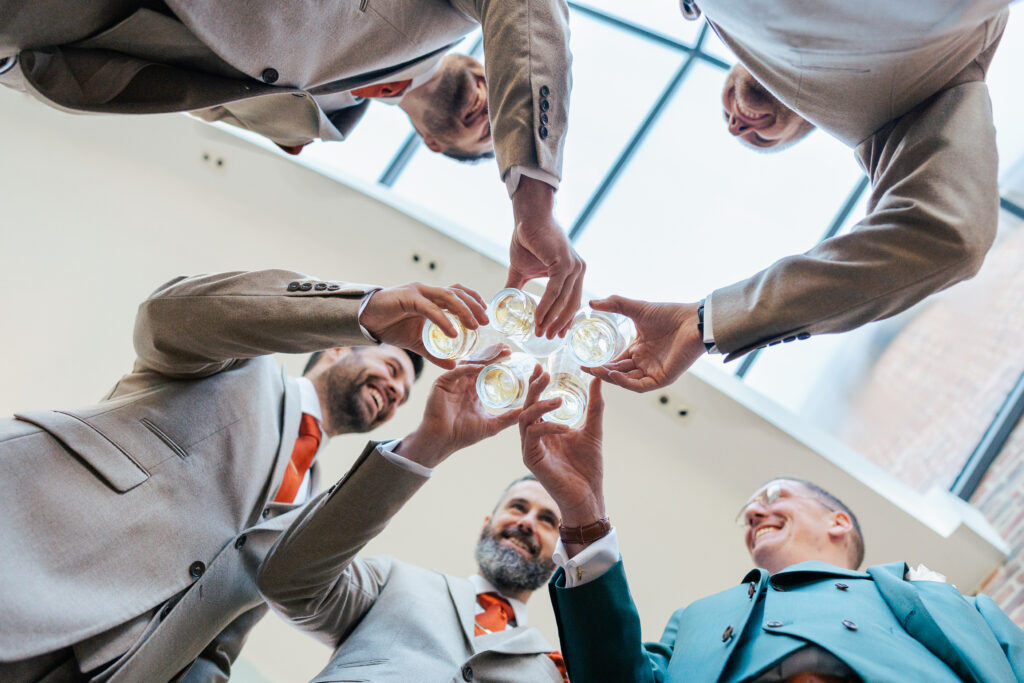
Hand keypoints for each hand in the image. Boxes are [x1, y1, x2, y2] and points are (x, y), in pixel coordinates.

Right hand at [360, 282, 488, 369]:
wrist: (366, 321)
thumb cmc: (391, 326)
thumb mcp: (418, 342)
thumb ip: (435, 352)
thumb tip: (453, 366)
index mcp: (432, 297)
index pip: (459, 292)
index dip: (475, 300)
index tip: (486, 315)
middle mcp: (427, 291)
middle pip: (458, 293)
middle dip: (474, 306)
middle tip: (486, 322)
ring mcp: (418, 292)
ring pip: (447, 297)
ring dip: (463, 311)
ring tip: (474, 326)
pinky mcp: (407, 298)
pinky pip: (430, 308)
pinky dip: (443, 320)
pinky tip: (452, 332)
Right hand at [395, 347, 521, 466]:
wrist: (442, 441)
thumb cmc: (463, 434)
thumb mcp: (492, 425)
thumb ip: (509, 417)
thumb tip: (528, 413)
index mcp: (473, 390)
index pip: (487, 371)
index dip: (498, 361)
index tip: (511, 354)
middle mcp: (463, 383)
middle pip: (479, 363)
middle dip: (493, 355)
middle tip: (507, 348)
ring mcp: (452, 382)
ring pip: (469, 364)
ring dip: (483, 357)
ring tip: (497, 352)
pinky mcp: (441, 383)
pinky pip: (455, 372)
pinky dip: (467, 369)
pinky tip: (480, 368)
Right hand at [507, 177, 584, 338]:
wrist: (528, 218)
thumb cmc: (527, 240)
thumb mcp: (522, 270)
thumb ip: (518, 288)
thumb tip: (502, 303)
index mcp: (574, 272)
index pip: (573, 301)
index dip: (564, 319)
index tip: (556, 335)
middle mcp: (578, 270)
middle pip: (572, 304)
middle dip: (559, 324)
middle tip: (546, 338)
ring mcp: (574, 266)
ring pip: (564, 300)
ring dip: (551, 319)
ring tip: (539, 331)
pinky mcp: (564, 263)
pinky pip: (555, 291)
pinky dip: (546, 306)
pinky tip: (537, 318)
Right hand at [518, 368, 604, 528]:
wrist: (588, 495)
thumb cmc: (588, 467)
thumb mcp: (593, 430)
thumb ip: (594, 406)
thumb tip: (597, 380)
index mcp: (545, 430)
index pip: (535, 402)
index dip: (535, 384)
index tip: (540, 367)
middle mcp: (534, 437)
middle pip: (526, 406)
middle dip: (533, 389)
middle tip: (544, 374)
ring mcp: (530, 448)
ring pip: (525, 419)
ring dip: (540, 406)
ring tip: (559, 400)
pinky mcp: (531, 460)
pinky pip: (532, 437)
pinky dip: (548, 427)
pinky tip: (565, 427)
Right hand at [582, 297, 705, 391]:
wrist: (691, 320)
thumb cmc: (668, 314)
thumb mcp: (636, 308)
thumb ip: (614, 304)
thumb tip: (592, 302)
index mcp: (639, 350)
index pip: (616, 362)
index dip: (600, 365)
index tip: (584, 364)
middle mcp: (645, 362)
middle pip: (618, 373)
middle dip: (602, 372)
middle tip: (586, 369)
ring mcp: (653, 372)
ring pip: (627, 381)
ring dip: (611, 377)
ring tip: (596, 371)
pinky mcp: (663, 379)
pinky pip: (640, 385)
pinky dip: (626, 382)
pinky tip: (614, 374)